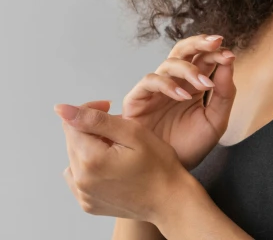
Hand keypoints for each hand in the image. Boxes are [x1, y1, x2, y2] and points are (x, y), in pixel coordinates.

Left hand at [57, 103, 197, 223]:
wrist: (170, 200)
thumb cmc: (159, 166)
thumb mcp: (133, 133)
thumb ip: (96, 120)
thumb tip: (63, 110)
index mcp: (91, 159)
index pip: (72, 123)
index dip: (90, 110)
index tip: (110, 109)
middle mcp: (81, 179)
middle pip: (73, 141)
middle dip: (93, 130)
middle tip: (121, 133)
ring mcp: (83, 194)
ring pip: (75, 158)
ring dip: (92, 149)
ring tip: (118, 151)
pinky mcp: (88, 203)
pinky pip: (79, 177)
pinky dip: (92, 168)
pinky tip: (112, 167)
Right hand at [122, 35, 236, 169]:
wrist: (168, 173)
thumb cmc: (191, 147)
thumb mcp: (216, 121)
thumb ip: (225, 94)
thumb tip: (229, 63)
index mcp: (193, 85)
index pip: (204, 58)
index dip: (215, 53)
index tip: (229, 55)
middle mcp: (174, 83)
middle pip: (183, 51)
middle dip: (199, 43)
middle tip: (216, 42)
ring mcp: (155, 90)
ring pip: (168, 63)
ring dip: (189, 69)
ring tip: (204, 85)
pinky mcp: (137, 100)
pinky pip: (150, 81)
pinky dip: (167, 85)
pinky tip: (183, 96)